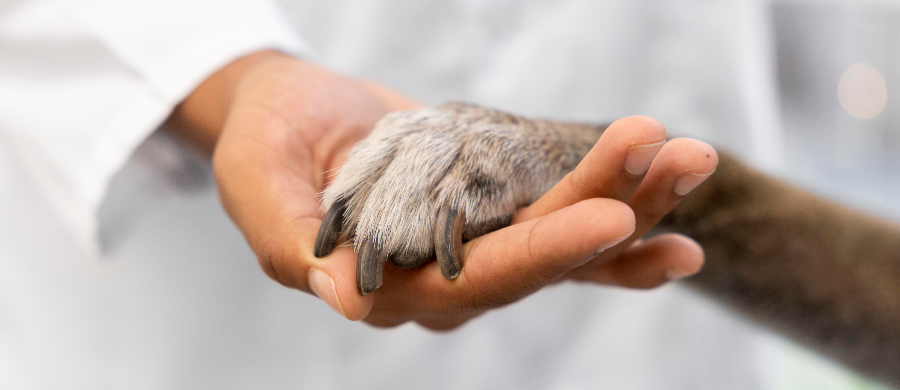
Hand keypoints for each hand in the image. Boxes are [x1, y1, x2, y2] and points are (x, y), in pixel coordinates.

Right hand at [167, 50, 715, 328]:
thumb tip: (346, 300)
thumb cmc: (261, 148)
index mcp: (391, 287)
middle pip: (545, 256)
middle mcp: (447, 278)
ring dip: (637, 198)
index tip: (613, 220)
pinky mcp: (494, 210)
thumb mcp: (257, 191)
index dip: (544, 254)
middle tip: (680, 156)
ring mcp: (477, 244)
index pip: (477, 280)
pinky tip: (676, 210)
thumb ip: (294, 247)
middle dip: (617, 208)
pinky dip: (621, 218)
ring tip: (693, 157)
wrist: (289, 113)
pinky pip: (562, 220)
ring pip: (566, 234)